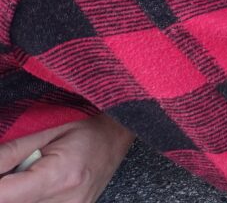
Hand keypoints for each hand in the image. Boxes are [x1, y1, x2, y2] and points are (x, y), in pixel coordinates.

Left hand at [0, 114, 134, 202]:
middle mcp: (68, 200)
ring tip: (30, 175)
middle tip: (17, 169)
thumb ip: (11, 153)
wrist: (118, 134)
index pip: (5, 195)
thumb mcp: (45, 132)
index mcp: (59, 175)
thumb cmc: (85, 127)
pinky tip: (39, 185)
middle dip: (8, 189)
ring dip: (21, 194)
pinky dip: (34, 198)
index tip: (0, 173)